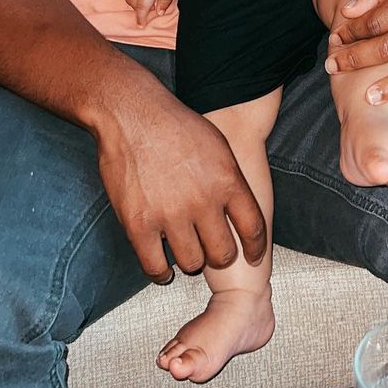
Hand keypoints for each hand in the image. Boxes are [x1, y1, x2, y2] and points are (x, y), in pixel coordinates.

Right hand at [94, 71, 266, 282]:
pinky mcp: (139, 225)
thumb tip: (241, 212)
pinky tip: (163, 267)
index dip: (254, 248)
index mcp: (227, 180)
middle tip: (211, 250)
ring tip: (185, 250)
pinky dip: (161, 272)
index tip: (252, 256)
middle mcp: (202, 201)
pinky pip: (155, 267)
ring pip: (192, 263)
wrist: (133, 115)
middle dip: (220, 255)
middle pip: (223, 253)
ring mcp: (170, 215)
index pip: (253, 228)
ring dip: (190, 260)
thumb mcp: (218, 146)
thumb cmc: (176, 126)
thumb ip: (231, 181)